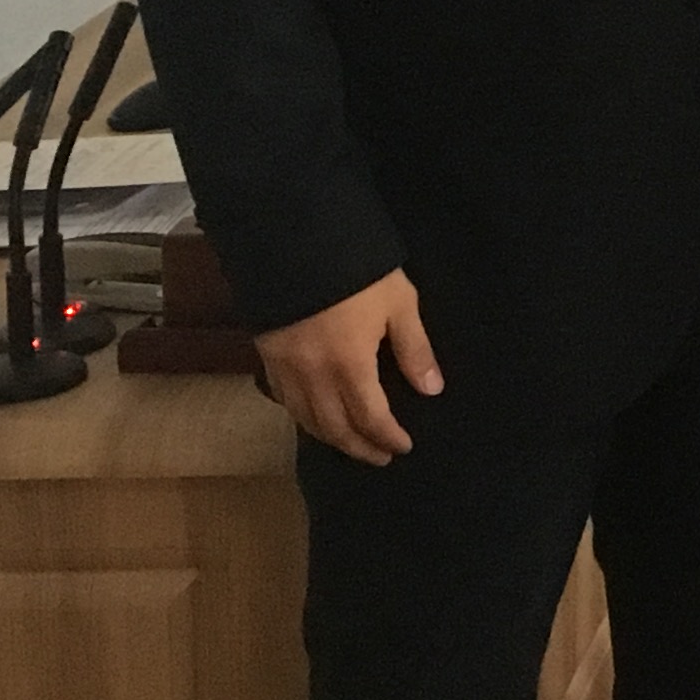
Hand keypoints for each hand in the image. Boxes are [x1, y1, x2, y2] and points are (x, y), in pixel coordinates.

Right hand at [255, 268, 440, 465]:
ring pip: (307, 419)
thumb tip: (431, 389)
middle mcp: (314, 376)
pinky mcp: (267, 356)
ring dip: (331, 438)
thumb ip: (414, 348)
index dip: (388, 436)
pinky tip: (313, 417)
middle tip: (380, 457)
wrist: (294, 242)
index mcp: (350, 366)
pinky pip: (284, 400)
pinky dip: (302, 417)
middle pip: (335, 428)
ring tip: (351, 444)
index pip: (371, 418)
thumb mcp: (398, 302)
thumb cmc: (356, 271)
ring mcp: (285, 368)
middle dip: (360, 447)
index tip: (404, 446)